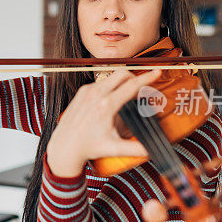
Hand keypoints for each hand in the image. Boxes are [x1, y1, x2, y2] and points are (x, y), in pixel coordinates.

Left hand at [46, 68, 161, 177]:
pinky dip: (111, 86)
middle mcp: (96, 95)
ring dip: (122, 82)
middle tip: (141, 87)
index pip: (131, 85)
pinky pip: (101, 82)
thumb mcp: (114, 148)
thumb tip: (152, 149)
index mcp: (106, 106)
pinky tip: (112, 97)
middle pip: (122, 74)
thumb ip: (136, 148)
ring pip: (111, 76)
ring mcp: (87, 91)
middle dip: (135, 77)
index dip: (147, 78)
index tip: (156, 72)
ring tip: (127, 95)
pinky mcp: (82, 92)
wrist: (65, 146)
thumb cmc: (87, 146)